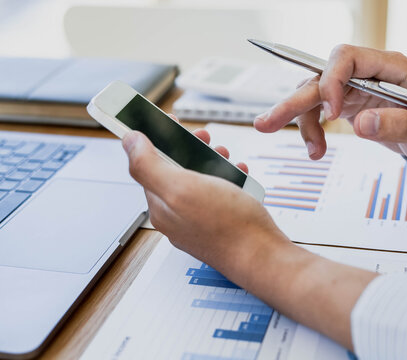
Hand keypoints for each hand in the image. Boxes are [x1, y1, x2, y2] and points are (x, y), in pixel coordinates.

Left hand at [122, 127, 376, 351]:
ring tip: (226, 155)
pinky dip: (228, 179)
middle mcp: (177, 216)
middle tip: (205, 136)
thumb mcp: (183, 188)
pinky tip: (239, 174)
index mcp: (161, 207)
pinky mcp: (220, 224)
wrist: (264, 257)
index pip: (149, 165)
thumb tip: (128, 142)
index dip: (158, 139)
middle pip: (175, 171)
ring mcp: (199, 221)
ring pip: (199, 180)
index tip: (169, 121)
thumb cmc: (228, 226)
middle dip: (189, 148)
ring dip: (211, 161)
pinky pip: (218, 193)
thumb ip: (149, 165)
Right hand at [254, 45, 406, 162]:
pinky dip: (312, 130)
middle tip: (266, 124)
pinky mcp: (346, 102)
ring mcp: (354, 86)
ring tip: (312, 152)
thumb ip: (398, 125)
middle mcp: (366, 72)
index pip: (346, 57)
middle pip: (320, 77)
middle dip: (294, 101)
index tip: (332, 114)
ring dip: (300, 121)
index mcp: (389, 67)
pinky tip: (317, 150)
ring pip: (313, 94)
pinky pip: (317, 111)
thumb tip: (362, 125)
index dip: (331, 81)